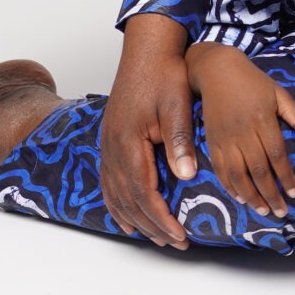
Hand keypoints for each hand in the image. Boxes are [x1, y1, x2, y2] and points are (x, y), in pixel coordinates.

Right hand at [99, 14, 198, 249]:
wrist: (146, 52)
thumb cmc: (164, 75)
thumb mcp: (177, 106)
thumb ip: (179, 141)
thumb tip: (186, 176)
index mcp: (129, 142)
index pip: (145, 193)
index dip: (162, 218)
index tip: (181, 235)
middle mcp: (113, 148)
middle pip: (129, 200)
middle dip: (153, 225)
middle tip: (176, 243)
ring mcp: (108, 146)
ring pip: (116, 194)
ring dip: (135, 219)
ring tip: (156, 238)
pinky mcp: (111, 142)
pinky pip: (109, 182)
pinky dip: (117, 205)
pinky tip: (127, 219)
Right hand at [188, 42, 294, 218]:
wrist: (216, 70)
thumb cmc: (253, 82)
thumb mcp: (280, 94)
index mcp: (263, 120)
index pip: (277, 156)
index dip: (285, 177)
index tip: (294, 193)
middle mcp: (243, 133)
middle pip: (258, 171)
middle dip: (270, 194)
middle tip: (281, 212)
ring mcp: (224, 139)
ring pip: (238, 175)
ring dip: (251, 196)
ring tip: (264, 210)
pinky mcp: (210, 142)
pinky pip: (220, 169)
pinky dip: (230, 186)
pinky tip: (241, 198)